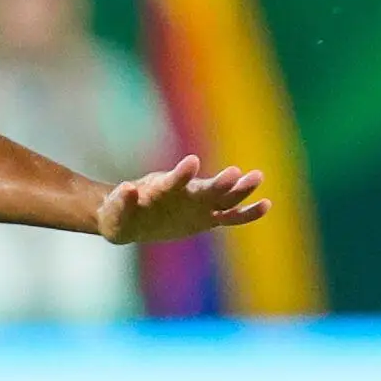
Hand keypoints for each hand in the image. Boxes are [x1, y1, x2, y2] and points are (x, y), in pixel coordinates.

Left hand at [98, 154, 269, 245]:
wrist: (128, 218)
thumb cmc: (119, 213)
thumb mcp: (114, 212)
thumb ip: (122, 202)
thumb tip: (128, 188)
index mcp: (161, 190)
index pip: (173, 181)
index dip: (182, 173)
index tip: (192, 162)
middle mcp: (184, 194)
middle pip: (206, 188)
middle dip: (219, 182)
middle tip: (236, 172)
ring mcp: (197, 205)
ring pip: (223, 197)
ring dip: (239, 189)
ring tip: (257, 176)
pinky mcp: (206, 218)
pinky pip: (230, 216)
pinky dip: (246, 212)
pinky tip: (266, 205)